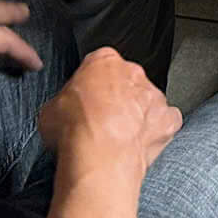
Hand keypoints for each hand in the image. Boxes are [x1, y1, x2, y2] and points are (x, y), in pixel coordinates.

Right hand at [39, 48, 179, 176]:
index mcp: (103, 61)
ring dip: (137, 115)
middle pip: (126, 81)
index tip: (85, 102)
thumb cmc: (74, 130)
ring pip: (147, 101)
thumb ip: (63, 103)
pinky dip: (157, 132)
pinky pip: (166, 122)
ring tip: (119, 140)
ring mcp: (153, 95)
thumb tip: (61, 114)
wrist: (99, 156)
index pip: (99, 65)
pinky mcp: (167, 120)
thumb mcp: (50, 109)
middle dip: (117, 99)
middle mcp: (132, 72)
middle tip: (102, 123)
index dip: (91, 86)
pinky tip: (141, 145)